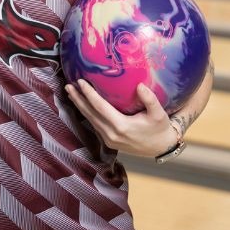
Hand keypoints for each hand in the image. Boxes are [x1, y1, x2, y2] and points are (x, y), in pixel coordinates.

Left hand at [63, 80, 180, 158]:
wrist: (161, 147)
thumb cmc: (160, 128)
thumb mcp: (159, 113)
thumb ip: (150, 99)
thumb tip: (139, 85)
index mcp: (121, 126)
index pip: (100, 107)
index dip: (89, 94)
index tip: (80, 82)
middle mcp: (111, 134)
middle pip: (90, 114)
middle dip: (78, 99)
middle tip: (68, 85)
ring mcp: (109, 140)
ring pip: (90, 120)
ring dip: (80, 106)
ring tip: (71, 93)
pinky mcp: (109, 142)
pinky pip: (95, 125)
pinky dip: (87, 114)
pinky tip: (83, 106)